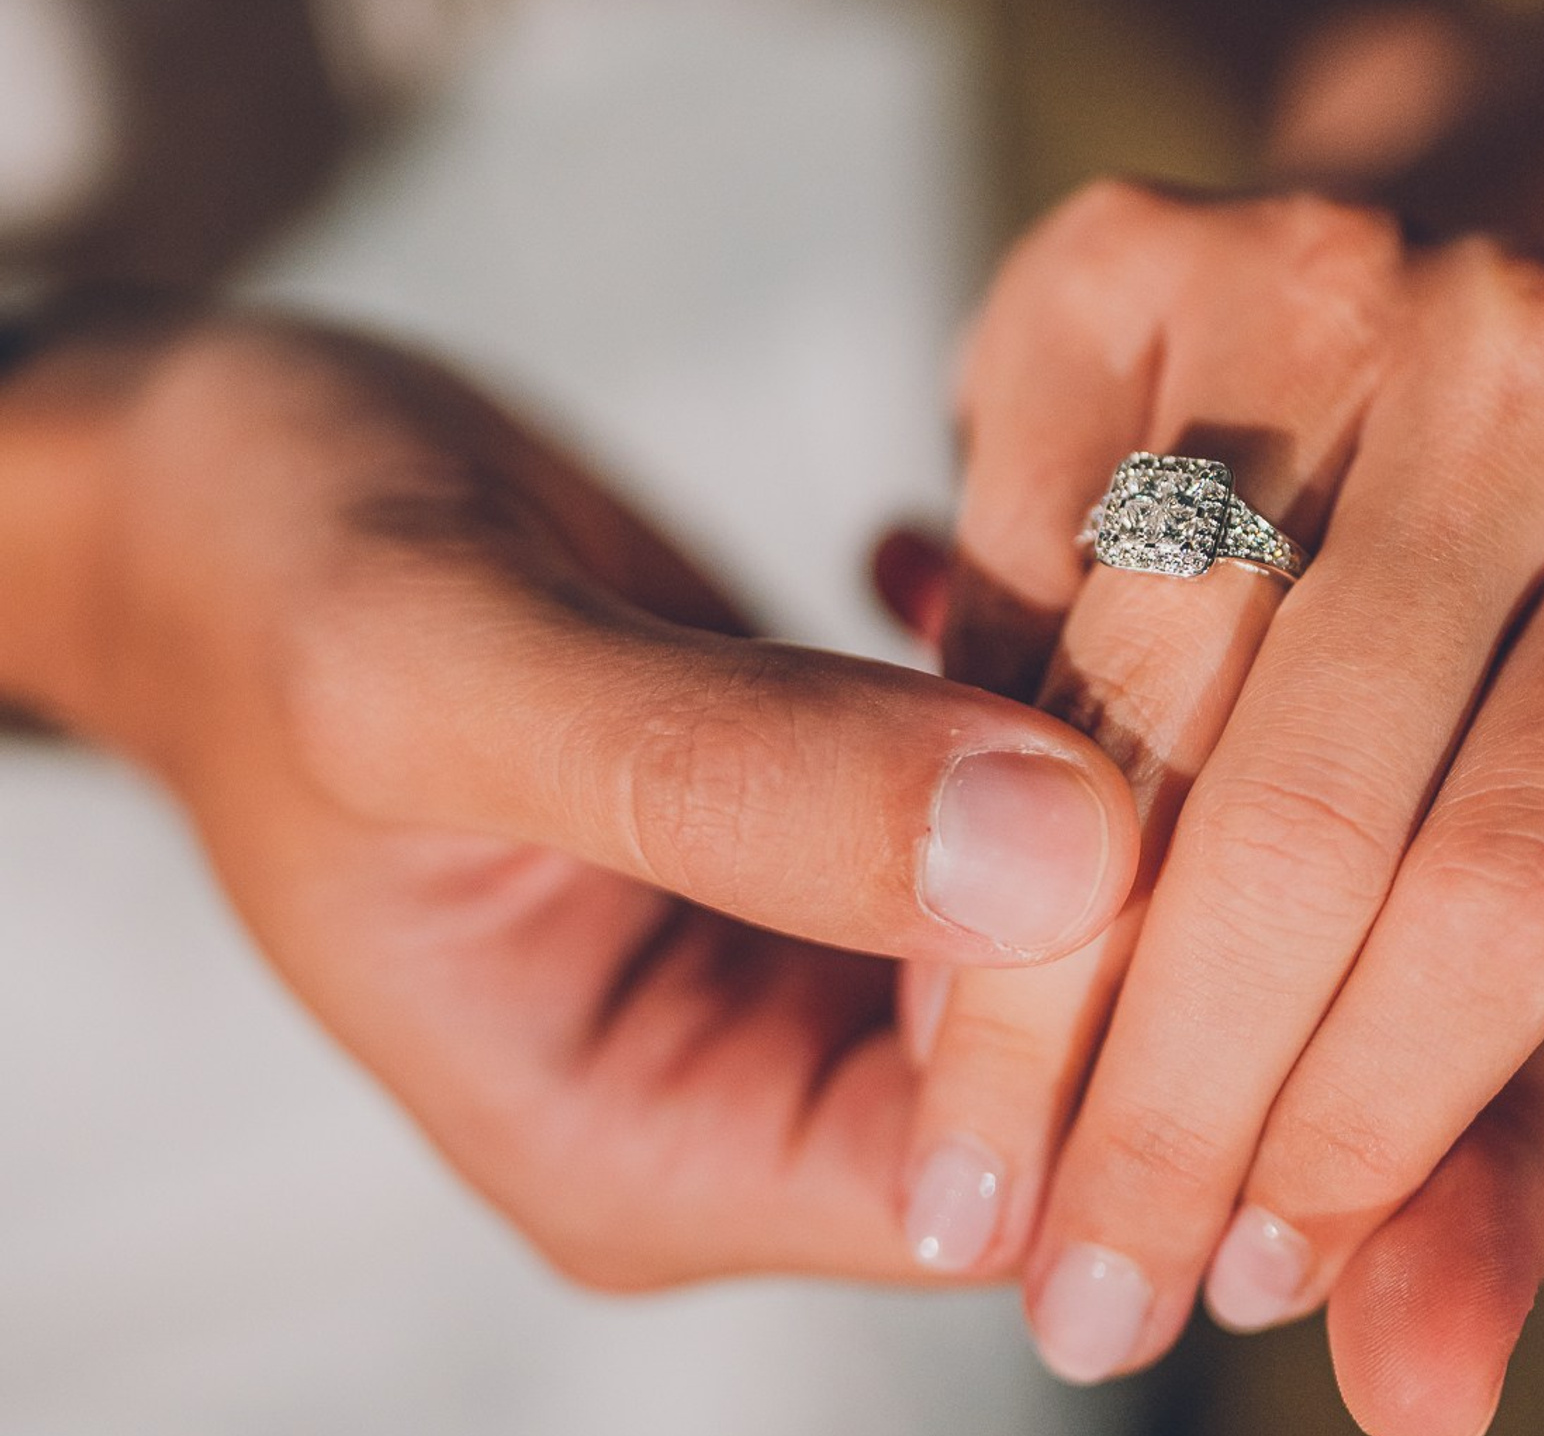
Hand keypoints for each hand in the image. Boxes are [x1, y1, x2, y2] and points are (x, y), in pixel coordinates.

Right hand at [0, 315, 1137, 1286]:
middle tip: (1184, 653)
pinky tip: (960, 558)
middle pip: (1046, 1059)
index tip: (1199, 806)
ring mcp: (787, 949)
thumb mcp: (450, 673)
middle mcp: (737, 1081)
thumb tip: (1049, 859)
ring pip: (1045, 914)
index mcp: (642, 1145)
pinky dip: (1019, 679)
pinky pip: (995, 797)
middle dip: (1145, 879)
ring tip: (1095, 580)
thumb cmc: (273, 581)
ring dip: (1096, 755)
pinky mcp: (814, 827)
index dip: (1123, 1020)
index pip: (983, 1180)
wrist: (224, 484)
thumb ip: (726, 776)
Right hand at [898, 184, 1543, 1424]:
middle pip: (1310, 797)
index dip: (1369, 1116)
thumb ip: (1482, 1115)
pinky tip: (948, 884)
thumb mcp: (1521, 850)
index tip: (1239, 1280)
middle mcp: (1536, 351)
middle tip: (1075, 1279)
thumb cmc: (1478, 634)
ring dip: (1029, 959)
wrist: (1352, 336)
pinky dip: (958, 743)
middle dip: (1160, 1089)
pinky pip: (1000, 569)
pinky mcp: (1113, 245)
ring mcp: (1315, 263)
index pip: (1527, 876)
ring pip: (1125, 691)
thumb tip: (1426, 1400)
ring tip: (981, 1145)